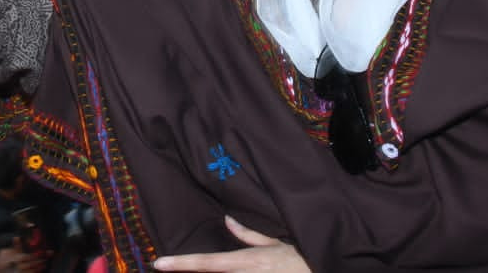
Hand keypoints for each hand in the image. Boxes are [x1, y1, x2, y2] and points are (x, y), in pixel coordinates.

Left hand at [153, 216, 308, 272]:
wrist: (329, 268)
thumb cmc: (305, 256)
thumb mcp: (278, 241)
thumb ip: (250, 235)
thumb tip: (228, 221)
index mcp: (250, 261)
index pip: (208, 263)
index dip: (182, 264)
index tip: (159, 263)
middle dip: (190, 271)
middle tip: (169, 267)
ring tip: (185, 266)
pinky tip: (219, 271)